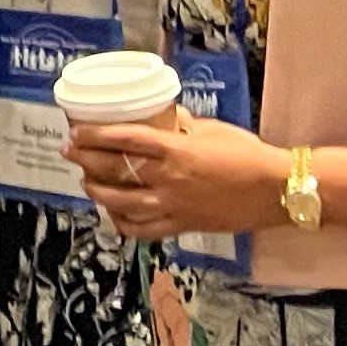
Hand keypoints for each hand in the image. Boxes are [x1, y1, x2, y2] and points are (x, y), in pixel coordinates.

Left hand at [78, 115, 287, 243]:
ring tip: (86, 181)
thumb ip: (181, 124)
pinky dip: (123, 223)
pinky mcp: (182, 225)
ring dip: (98, 191)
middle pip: (114, 170)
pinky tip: (113, 216)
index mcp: (175, 150)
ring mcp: (173, 205)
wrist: (277, 190)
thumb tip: (161, 116)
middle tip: (69, 151)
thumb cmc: (247, 154)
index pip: (124, 139)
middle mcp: (168, 179)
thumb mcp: (212, 129)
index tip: (76, 131)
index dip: (94, 135)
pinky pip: (143, 229)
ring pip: (121, 203)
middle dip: (85, 160)